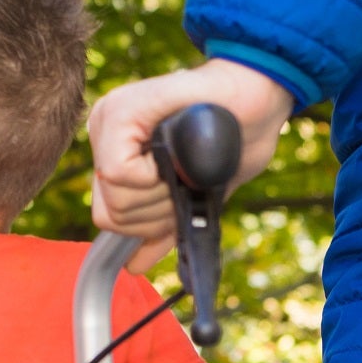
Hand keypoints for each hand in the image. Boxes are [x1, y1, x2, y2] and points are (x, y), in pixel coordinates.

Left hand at [86, 59, 291, 268]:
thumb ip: (159, 224)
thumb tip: (132, 266)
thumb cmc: (230, 139)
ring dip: (162, 195)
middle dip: (157, 212)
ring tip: (185, 167)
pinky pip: (119, 173)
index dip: (148, 225)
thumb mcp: (188, 193)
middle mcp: (103, 133)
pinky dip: (153, 177)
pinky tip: (176, 158)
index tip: (179, 198)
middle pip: (111, 213)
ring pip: (115, 198)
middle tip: (185, 181)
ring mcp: (108, 119)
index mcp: (113, 150)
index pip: (108, 217)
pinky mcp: (120, 111)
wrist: (258, 97)